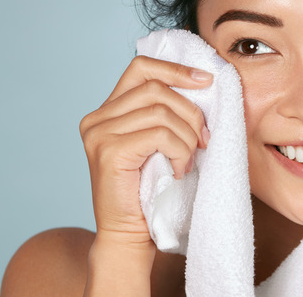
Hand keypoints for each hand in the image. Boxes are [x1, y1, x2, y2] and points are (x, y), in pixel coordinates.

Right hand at [79, 55, 211, 242]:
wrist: (129, 236)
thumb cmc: (151, 190)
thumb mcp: (158, 143)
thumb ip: (165, 113)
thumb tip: (202, 82)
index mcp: (107, 111)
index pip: (141, 67)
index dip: (175, 69)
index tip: (205, 80)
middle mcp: (97, 118)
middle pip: (156, 88)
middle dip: (190, 111)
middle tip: (205, 139)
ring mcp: (99, 134)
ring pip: (162, 112)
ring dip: (187, 137)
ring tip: (189, 160)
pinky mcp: (109, 151)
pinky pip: (161, 135)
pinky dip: (180, 151)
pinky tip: (179, 170)